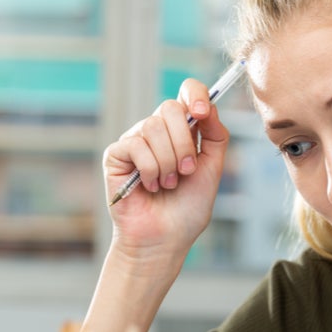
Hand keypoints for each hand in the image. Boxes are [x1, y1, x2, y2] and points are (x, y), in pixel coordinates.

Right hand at [104, 78, 230, 261]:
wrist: (165, 238)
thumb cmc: (187, 208)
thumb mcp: (212, 169)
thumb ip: (215, 136)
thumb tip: (208, 106)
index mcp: (182, 130)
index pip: (187, 92)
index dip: (195, 95)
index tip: (202, 113)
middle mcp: (158, 131)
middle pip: (170, 108)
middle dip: (184, 143)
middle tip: (186, 171)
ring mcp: (135, 141)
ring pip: (153, 128)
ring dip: (168, 162)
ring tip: (168, 184)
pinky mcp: (116, 155)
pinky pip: (136, 146)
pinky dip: (149, 169)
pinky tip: (149, 186)